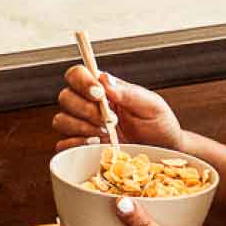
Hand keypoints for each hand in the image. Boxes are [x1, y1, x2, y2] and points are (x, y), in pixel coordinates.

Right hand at [52, 65, 185, 152]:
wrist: (164, 151)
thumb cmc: (158, 124)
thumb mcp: (150, 104)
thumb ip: (128, 92)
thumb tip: (105, 79)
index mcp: (103, 88)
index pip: (77, 74)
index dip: (81, 81)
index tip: (99, 94)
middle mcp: (89, 104)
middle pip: (65, 97)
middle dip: (86, 109)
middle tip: (110, 119)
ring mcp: (83, 126)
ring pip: (61, 120)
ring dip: (82, 127)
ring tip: (106, 133)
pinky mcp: (82, 147)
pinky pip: (64, 144)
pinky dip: (76, 145)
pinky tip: (96, 145)